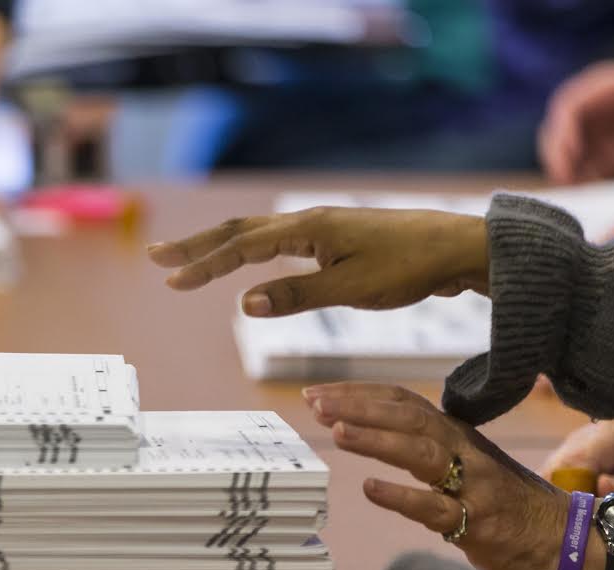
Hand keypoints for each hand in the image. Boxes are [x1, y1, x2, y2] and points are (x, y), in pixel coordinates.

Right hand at [146, 207, 487, 314]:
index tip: (170, 280)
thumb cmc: (408, 269)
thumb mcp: (350, 290)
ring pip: (256, 233)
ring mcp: (320, 228)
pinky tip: (243, 260)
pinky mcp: (332, 238)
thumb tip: (244, 303)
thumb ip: (296, 296)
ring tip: (189, 258)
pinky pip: (276, 241)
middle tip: (157, 257)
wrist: (456, 248)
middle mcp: (308, 222)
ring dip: (218, 246)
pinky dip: (247, 250)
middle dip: (196, 246)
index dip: (203, 264)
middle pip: (239, 231)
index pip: (241, 246)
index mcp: (307, 229)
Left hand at [306, 382, 565, 569]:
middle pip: (409, 417)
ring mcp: (474, 486)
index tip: (318, 394)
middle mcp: (465, 450)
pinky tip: (370, 489)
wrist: (566, 540)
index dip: (360, 394)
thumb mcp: (465, 464)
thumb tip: (371, 427)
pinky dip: (402, 497)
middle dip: (359, 406)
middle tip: (315, 403)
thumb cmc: (507, 503)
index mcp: (456, 434)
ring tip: (337, 431)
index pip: (403, 401)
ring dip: (377, 439)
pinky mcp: (480, 523)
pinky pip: (436, 509)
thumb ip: (428, 445)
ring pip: (422, 453)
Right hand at [539, 58, 613, 183]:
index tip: (572, 153)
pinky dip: (581, 185)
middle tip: (570, 181)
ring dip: (566, 175)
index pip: (567, 106)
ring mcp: (586, 135)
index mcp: (599, 87)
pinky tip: (598, 195)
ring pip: (561, 156)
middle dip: (557, 158)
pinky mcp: (592, 158)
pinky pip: (577, 173)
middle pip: (554, 133)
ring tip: (585, 191)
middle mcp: (585, 111)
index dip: (563, 129)